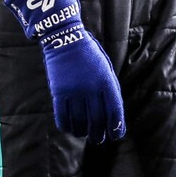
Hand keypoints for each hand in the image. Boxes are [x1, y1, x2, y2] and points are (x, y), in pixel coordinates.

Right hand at [6, 0, 124, 142]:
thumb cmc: (89, 55)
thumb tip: (113, 116)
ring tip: (85, 134)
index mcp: (106, 80)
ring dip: (84, 133)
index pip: (115, 111)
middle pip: (97, 121)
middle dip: (99, 134)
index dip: (117, 127)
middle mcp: (91, 87)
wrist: (64, 37)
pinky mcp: (58, 92)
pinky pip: (63, 118)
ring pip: (80, 123)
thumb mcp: (106, 68)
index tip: (116, 136)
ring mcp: (73, 91)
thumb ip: (110, 89)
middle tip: (99, 139)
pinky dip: (68, 127)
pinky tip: (71, 129)